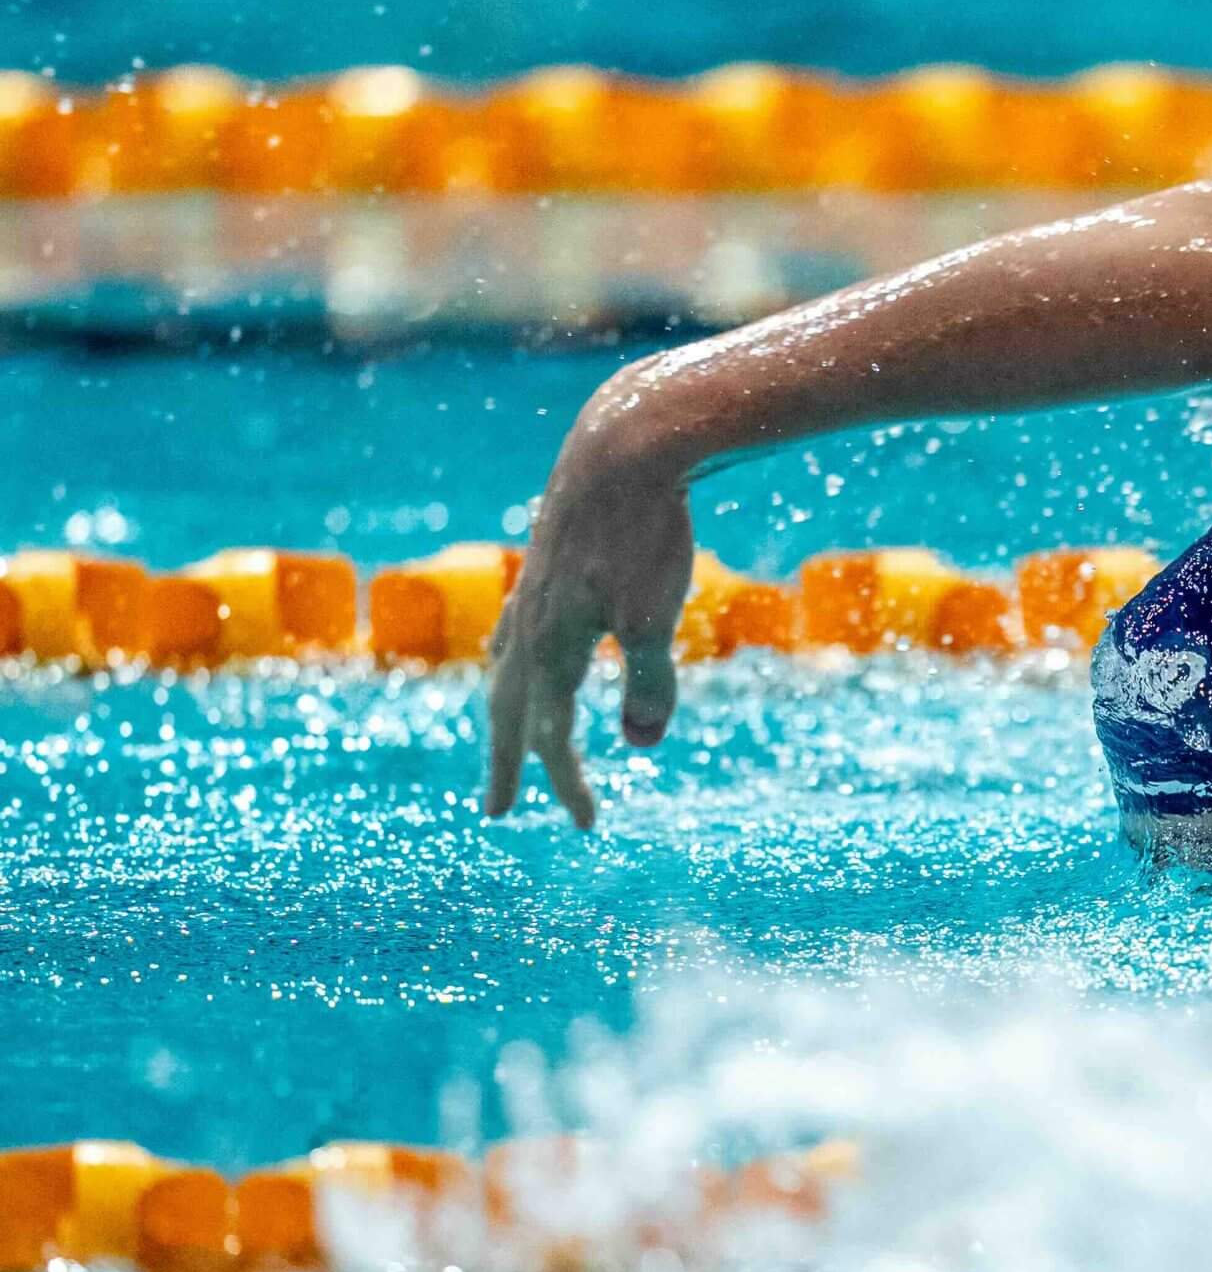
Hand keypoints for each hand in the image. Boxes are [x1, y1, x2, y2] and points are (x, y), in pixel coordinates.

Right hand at [483, 421, 694, 827]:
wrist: (627, 445)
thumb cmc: (644, 533)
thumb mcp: (654, 617)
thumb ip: (650, 684)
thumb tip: (641, 743)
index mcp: (550, 645)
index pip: (552, 736)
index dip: (568, 784)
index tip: (588, 827)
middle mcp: (528, 622)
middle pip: (509, 709)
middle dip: (507, 762)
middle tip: (497, 809)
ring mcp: (533, 588)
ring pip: (508, 666)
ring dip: (507, 710)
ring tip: (506, 735)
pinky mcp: (549, 561)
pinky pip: (520, 627)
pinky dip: (518, 659)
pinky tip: (528, 651)